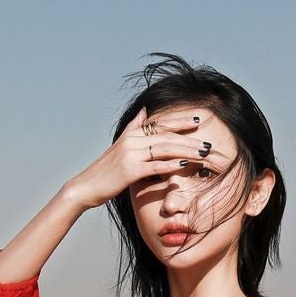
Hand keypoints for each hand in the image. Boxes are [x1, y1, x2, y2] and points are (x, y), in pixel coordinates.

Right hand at [67, 106, 229, 210]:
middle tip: (209, 144)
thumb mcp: (120, 144)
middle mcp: (132, 140)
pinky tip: (185, 166)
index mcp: (133, 134)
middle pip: (167, 136)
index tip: (199, 121)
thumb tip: (144, 111)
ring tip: (204, 154)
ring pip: (165, 149)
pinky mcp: (129, 171)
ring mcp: (131, 155)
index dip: (180, 122)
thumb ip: (134, 127)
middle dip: (190, 140)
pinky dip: (171, 165)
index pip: (161, 124)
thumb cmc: (106, 169)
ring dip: (186, 151)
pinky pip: (155, 166)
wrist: (86, 186)